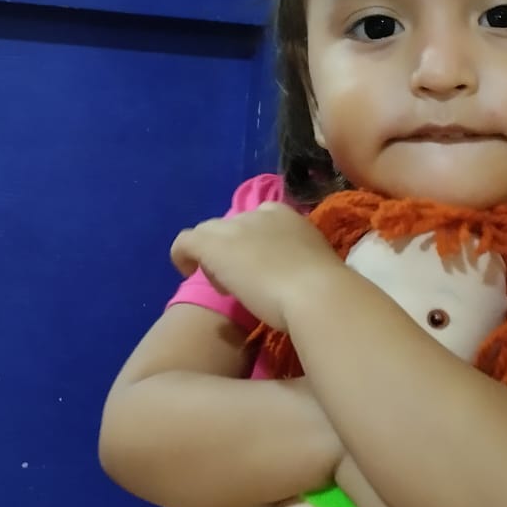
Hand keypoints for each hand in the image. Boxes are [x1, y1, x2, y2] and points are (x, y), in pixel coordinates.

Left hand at [170, 204, 339, 331]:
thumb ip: (299, 260)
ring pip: (209, 235)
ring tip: (225, 286)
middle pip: (232, 228)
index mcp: (286, 215)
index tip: (262, 272)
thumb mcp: (314, 264)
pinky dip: (182, 255)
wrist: (315, 294)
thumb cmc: (323, 288)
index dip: (254, 247)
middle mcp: (258, 213)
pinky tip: (186, 272)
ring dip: (213, 258)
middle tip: (242, 283)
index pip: (258, 223)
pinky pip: (185, 242)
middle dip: (232, 252)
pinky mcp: (212, 245)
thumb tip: (293, 274)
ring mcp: (234, 227)